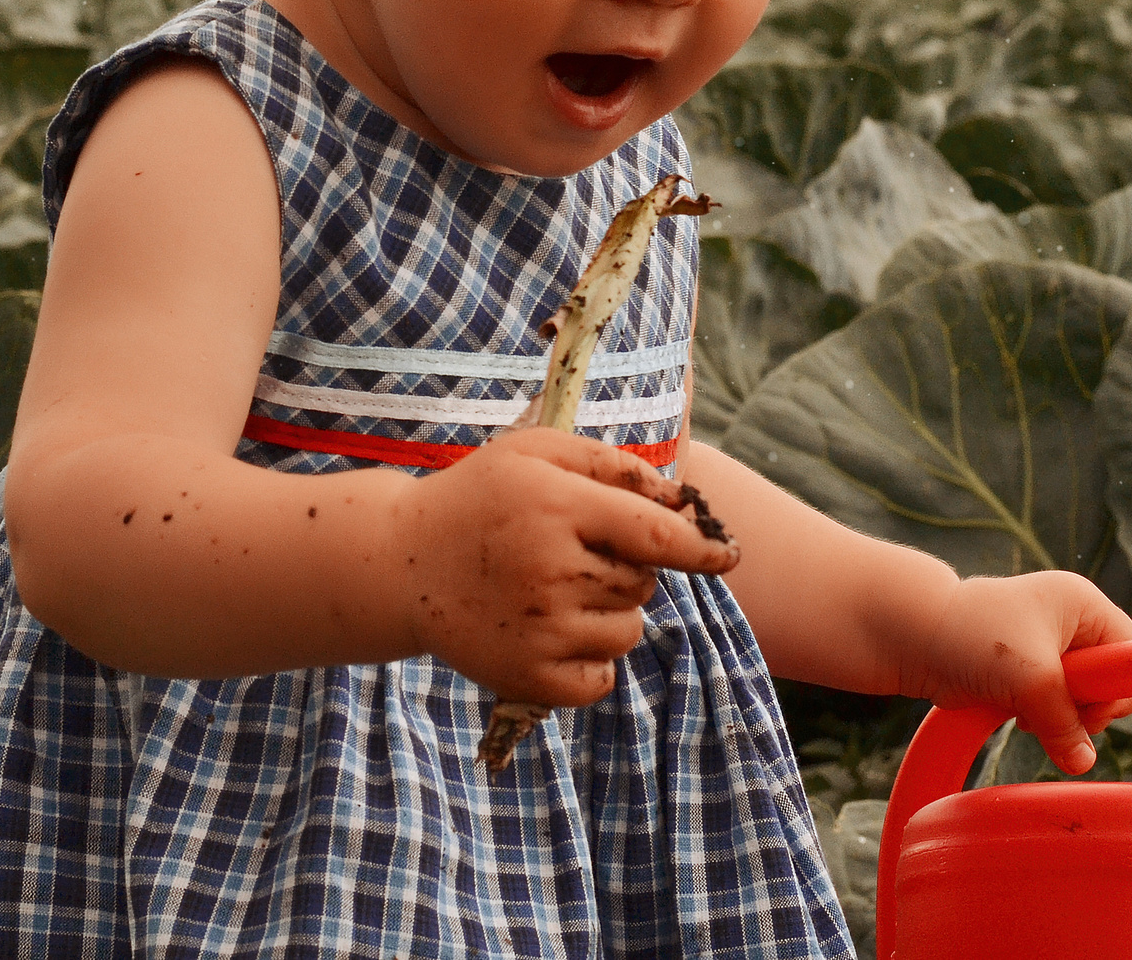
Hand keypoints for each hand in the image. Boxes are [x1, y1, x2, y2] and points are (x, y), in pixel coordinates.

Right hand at [384, 427, 739, 706]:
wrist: (401, 563)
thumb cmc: (480, 497)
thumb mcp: (536, 452)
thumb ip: (612, 466)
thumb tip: (681, 498)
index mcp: (557, 507)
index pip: (656, 535)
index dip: (702, 547)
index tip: (730, 555)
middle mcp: (551, 571)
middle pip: (643, 583)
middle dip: (627, 569)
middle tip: (573, 554)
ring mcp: (539, 630)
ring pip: (628, 631)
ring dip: (610, 613)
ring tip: (556, 592)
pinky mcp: (527, 677)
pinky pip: (602, 679)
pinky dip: (592, 662)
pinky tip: (554, 633)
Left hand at [898, 572, 1131, 776]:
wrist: (912, 637)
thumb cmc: (974, 637)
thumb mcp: (1032, 678)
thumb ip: (1065, 722)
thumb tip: (1084, 764)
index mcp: (1083, 605)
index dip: (1115, 686)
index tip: (1083, 702)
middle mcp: (1071, 623)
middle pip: (1109, 683)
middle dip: (1082, 707)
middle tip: (1049, 708)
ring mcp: (1048, 649)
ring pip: (1081, 701)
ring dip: (1059, 717)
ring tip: (1027, 710)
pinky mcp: (1026, 674)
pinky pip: (1054, 709)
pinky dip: (1041, 719)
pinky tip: (1019, 717)